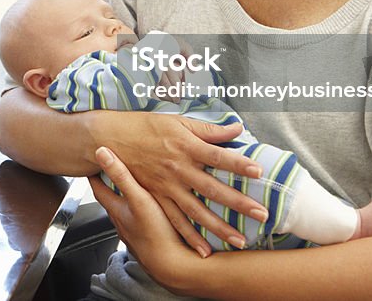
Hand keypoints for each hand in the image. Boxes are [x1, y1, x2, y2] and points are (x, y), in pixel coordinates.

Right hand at [87, 110, 265, 255]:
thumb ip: (208, 129)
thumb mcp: (177, 121)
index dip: (238, 164)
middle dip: (238, 202)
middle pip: (213, 189)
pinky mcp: (156, 197)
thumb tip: (236, 127)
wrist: (110, 138)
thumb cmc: (144, 127)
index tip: (258, 171)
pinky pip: (175, 220)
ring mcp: (167, 186)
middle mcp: (178, 169)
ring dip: (219, 227)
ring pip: (197, 211)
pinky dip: (190, 236)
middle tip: (261, 213)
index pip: (218, 156)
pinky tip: (205, 250)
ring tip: (240, 240)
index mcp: (186, 146)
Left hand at [90, 147, 207, 294]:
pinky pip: (141, 223)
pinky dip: (142, 213)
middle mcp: (122, 222)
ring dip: (127, 200)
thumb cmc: (156, 233)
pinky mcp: (148, 240)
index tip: (90, 162)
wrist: (173, 267)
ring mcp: (134, 233)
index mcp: (117, 210)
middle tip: (110, 169)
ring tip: (132, 187)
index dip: (93, 174)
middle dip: (110, 185)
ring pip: (126, 212)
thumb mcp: (139, 199)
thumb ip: (122, 175)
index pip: (98, 188)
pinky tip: (152, 212)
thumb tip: (101, 152)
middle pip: (111, 200)